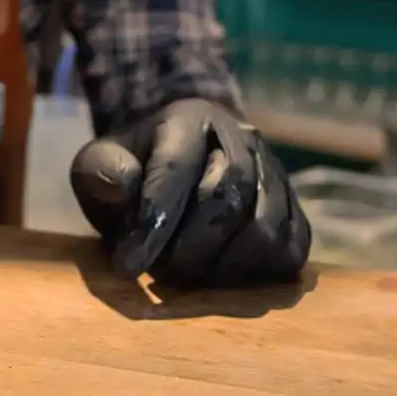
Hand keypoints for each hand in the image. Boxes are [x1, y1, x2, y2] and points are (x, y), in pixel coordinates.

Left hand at [70, 98, 309, 288]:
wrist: (175, 171)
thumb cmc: (132, 173)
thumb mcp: (100, 165)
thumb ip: (100, 172)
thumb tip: (121, 183)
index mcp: (191, 117)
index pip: (177, 167)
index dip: (153, 221)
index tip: (127, 266)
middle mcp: (244, 138)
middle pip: (227, 199)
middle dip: (188, 248)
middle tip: (160, 273)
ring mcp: (276, 174)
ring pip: (264, 230)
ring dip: (222, 267)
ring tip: (189, 275)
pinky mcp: (296, 212)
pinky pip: (290, 251)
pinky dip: (256, 276)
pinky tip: (221, 278)